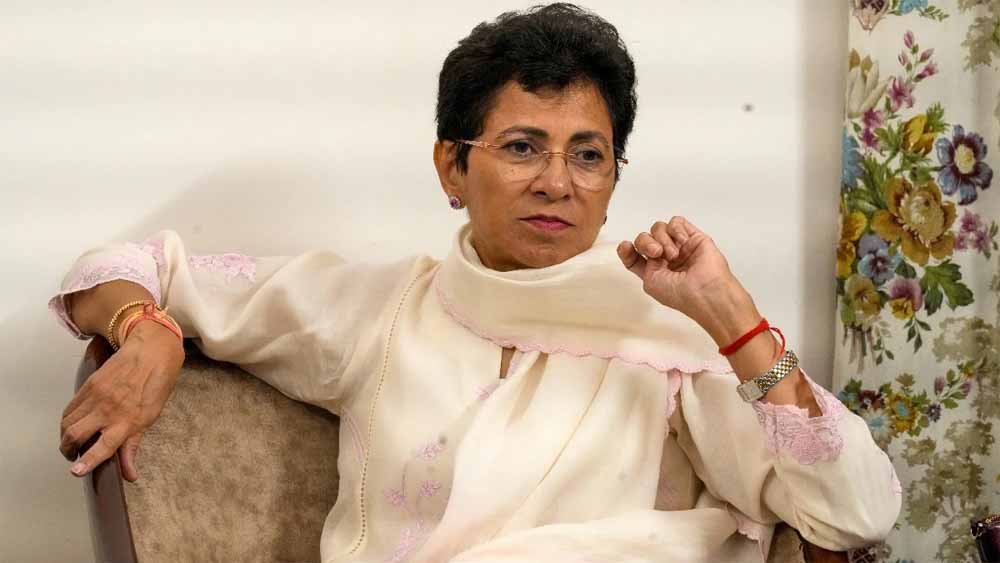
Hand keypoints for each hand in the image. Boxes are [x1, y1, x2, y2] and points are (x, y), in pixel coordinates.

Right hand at [59, 321, 184, 481]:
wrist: (151, 353)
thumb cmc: (156, 386)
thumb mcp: (150, 418)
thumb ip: (133, 446)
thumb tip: (129, 475)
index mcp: (128, 421)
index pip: (104, 446)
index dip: (89, 460)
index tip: (76, 470)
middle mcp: (109, 410)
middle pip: (75, 434)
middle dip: (67, 450)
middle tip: (72, 456)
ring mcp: (96, 396)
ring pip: (68, 422)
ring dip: (65, 436)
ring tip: (71, 442)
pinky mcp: (88, 385)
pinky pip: (70, 408)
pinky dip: (68, 420)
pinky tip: (74, 424)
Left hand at [616, 216, 750, 335]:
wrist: (705, 291)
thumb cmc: (681, 294)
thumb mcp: (650, 282)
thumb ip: (638, 263)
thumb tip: (638, 247)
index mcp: (654, 270)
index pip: (635, 255)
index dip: (627, 250)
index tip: (626, 246)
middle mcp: (666, 258)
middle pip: (644, 238)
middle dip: (646, 243)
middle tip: (657, 253)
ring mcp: (679, 247)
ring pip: (658, 228)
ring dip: (662, 239)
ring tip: (673, 254)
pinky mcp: (693, 237)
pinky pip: (676, 222)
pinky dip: (676, 229)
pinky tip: (682, 242)